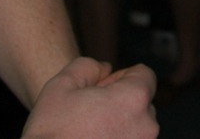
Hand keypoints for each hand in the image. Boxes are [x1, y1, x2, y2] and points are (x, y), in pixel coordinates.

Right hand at [22, 58, 157, 138]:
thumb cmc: (51, 132)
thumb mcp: (60, 86)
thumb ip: (87, 67)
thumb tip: (105, 68)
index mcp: (134, 98)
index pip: (144, 74)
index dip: (120, 77)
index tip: (99, 89)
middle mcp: (148, 123)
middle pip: (141, 101)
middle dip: (120, 101)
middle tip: (89, 112)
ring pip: (136, 125)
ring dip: (119, 123)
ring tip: (88, 132)